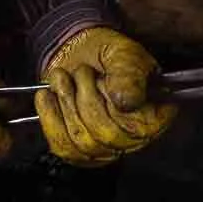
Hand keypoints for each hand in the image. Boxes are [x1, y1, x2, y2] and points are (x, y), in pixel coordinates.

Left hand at [35, 26, 176, 168]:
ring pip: (82, 141)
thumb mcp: (124, 54)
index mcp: (155, 114)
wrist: (76, 51)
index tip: (104, 81)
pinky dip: (50, 117)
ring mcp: (103, 148)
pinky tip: (47, 96)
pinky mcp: (76, 150)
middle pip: (107, 135)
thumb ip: (129, 75)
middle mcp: (132, 138)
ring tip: (65, 79)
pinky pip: (62, 146)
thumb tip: (127, 101)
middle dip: (87, 98)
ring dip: (67, 103)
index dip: (117, 106)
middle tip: (83, 73)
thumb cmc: (106, 54)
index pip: (140, 127)